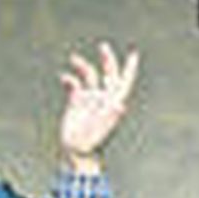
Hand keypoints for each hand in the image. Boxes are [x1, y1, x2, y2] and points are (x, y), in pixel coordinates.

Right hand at [57, 41, 139, 172]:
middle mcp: (103, 98)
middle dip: (107, 60)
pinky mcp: (76, 102)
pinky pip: (74, 84)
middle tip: (103, 46)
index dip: (130, 67)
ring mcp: (90, 99)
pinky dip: (69, 79)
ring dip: (83, 66)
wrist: (76, 151)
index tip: (134, 52)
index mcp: (113, 102)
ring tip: (74, 58)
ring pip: (89, 76)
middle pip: (108, 74)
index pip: (124, 81)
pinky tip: (64, 78)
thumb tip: (121, 106)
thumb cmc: (91, 142)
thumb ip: (111, 116)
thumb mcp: (101, 128)